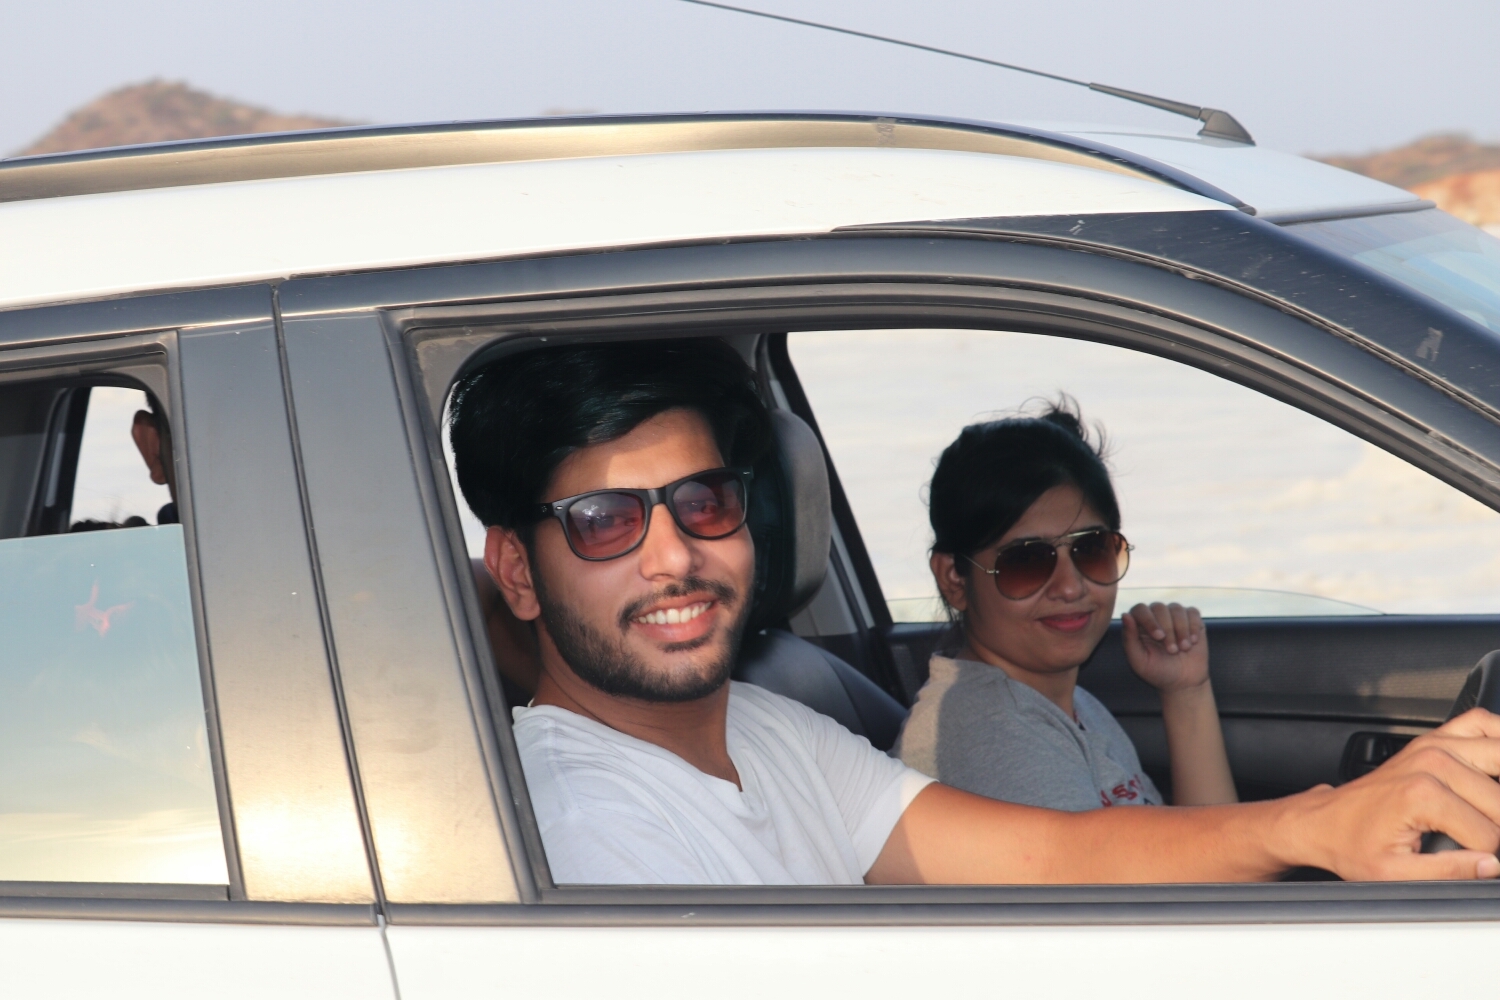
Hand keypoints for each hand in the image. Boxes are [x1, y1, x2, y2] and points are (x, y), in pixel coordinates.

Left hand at [1121, 602, 1207, 693]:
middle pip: (1159, 607)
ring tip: (1184, 648)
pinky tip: (1193, 641)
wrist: (1183, 682)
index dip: (1149, 620)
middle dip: (1168, 629)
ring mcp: (1173, 616)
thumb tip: (1125, 615)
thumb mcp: (1139, 661)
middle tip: (1172, 650)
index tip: (1159, 637)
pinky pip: (1192, 612)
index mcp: (1138, 625)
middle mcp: (1154, 616)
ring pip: (1176, 608)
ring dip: (1181, 629)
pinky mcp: (1191, 619)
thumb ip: (1129, 639)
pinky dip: (1194, 626)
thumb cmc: (1157, 672)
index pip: (1139, 609)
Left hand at [1284, 708, 1499, 880]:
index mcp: (1422, 795)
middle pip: (1499, 803)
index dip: (1484, 855)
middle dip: (1495, 827)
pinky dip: (1498, 737)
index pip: (1489, 835)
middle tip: (1472, 838)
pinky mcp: (1435, 738)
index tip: (1467, 859)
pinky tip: (1495, 766)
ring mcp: (1434, 745)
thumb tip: (1490, 866)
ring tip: (1489, 810)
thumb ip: (1448, 871)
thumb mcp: (1394, 873)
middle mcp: (1431, 763)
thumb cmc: (1353, 844)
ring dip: (1499, 790)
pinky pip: (1482, 722)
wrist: (1325, 820)